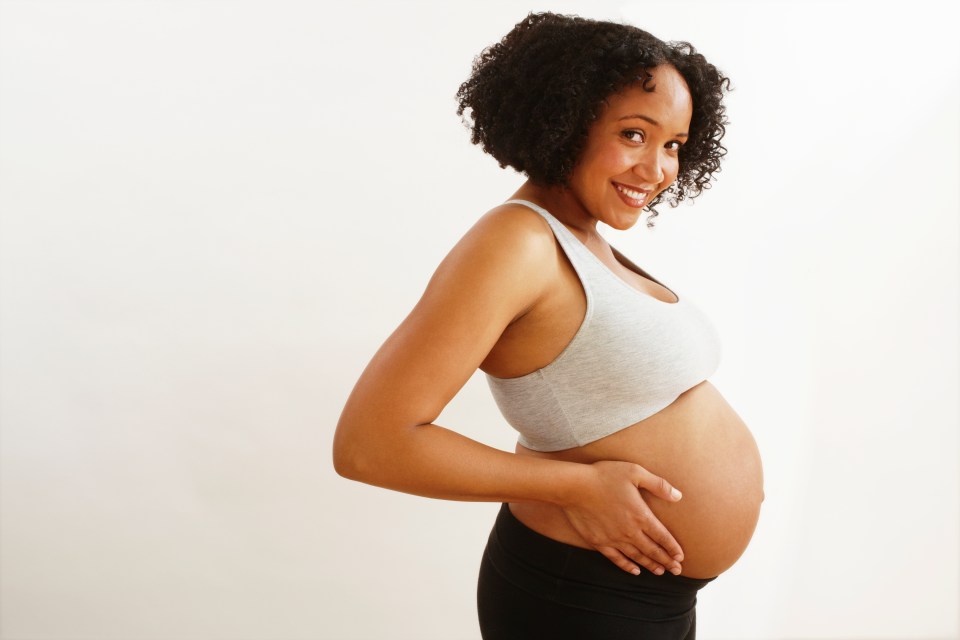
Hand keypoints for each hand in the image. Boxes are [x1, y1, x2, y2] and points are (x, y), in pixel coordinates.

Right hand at [561, 460, 683, 575]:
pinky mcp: (599, 542)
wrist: (574, 486)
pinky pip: (617, 559)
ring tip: (660, 572)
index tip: (681, 557)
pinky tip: (635, 570)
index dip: (673, 548)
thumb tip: (678, 495)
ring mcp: (614, 539)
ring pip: (637, 557)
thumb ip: (658, 484)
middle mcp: (630, 532)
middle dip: (666, 561)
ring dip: (650, 565)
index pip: (663, 537)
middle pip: (652, 550)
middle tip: (677, 570)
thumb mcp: (635, 472)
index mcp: (641, 515)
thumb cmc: (604, 475)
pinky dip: (627, 566)